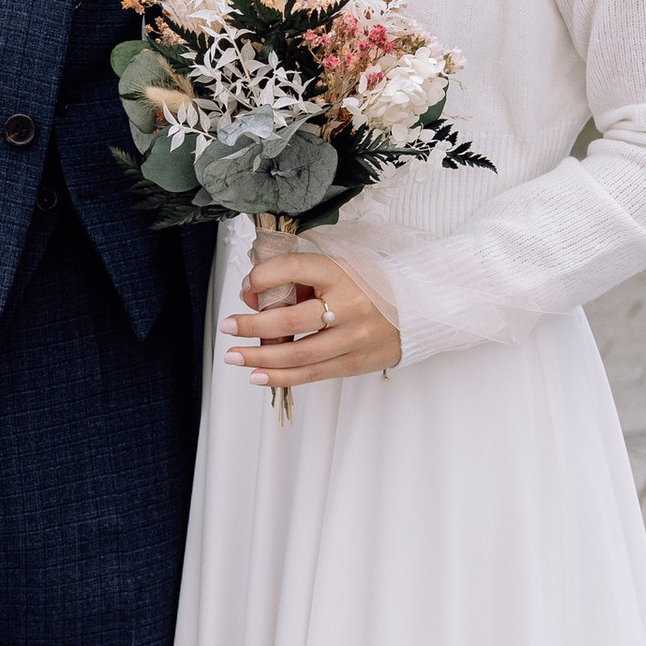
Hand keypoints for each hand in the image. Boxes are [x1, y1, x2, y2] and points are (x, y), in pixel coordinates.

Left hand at [224, 240, 401, 389]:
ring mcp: (352, 338)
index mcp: (341, 273)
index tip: (248, 286)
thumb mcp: (340, 269)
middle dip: (251, 324)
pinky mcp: (354, 362)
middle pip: (290, 317)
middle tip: (227, 326)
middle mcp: (347, 305)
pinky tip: (257, 375)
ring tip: (233, 355)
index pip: (293, 268)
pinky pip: (311, 374)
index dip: (263, 276)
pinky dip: (280, 377)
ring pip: (297, 353)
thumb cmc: (371, 288)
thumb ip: (302, 278)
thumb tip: (256, 293)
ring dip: (259, 356)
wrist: (418, 311)